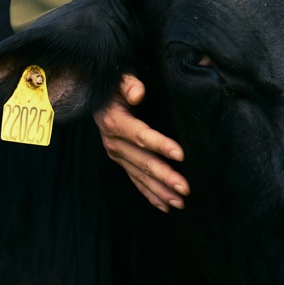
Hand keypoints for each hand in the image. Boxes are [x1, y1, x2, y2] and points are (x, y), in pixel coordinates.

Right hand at [94, 74, 188, 211]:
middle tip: (185, 189)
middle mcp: (114, 142)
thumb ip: (128, 83)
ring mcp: (117, 154)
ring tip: (180, 203)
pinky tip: (164, 206)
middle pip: (143, 162)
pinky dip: (149, 194)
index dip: (161, 145)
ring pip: (141, 176)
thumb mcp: (119, 78)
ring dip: (160, 191)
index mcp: (115, 122)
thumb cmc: (115, 86)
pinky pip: (135, 181)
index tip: (181, 155)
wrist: (98, 97)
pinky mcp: (121, 161)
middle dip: (165, 177)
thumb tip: (138, 93)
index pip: (141, 136)